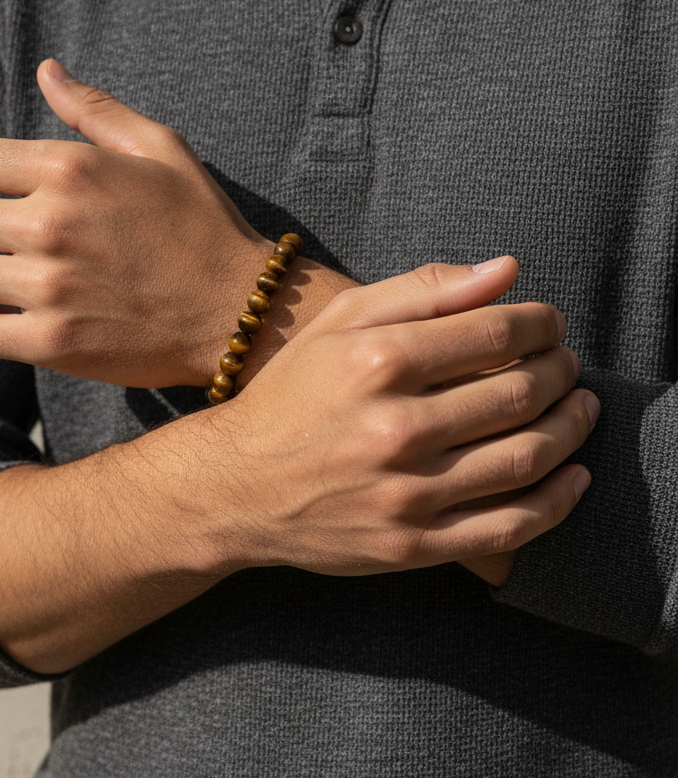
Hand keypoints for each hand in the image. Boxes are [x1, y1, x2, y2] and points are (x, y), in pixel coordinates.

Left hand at [0, 59, 275, 387]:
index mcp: (70, 168)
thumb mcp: (160, 149)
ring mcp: (49, 286)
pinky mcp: (52, 342)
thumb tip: (47, 70)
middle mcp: (50, 224)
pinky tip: (22, 316)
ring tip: (10, 276)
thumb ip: (95, 110)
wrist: (237, 309)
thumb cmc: (201, 223)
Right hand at [195, 265, 596, 577]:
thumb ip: (424, 289)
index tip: (551, 322)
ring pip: (526, 458)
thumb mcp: (339, 322)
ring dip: (572, 428)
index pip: (494, 331)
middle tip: (568, 362)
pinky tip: (575, 477)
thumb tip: (508, 271)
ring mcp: (405, 494)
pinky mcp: (412, 546)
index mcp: (377, 361)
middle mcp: (394, 428)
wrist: (235, 487)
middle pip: (519, 392)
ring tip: (581, 407)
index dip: (541, 322)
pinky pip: (509, 529)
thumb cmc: (291, 394)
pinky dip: (557, 502)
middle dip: (562, 370)